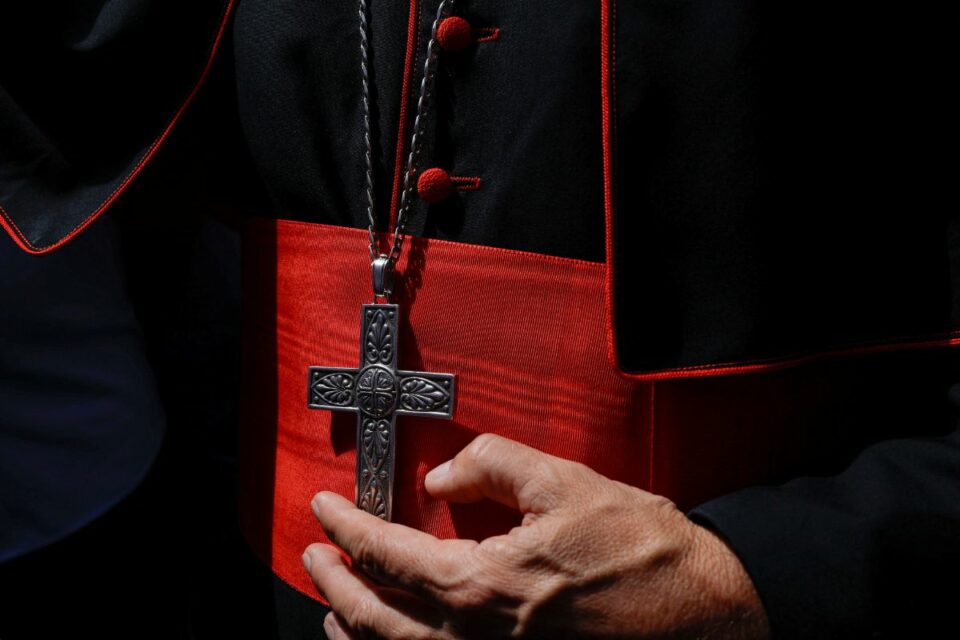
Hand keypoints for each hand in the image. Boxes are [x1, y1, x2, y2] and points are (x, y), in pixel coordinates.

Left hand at [304, 433, 769, 638]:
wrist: (703, 610)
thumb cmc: (639, 547)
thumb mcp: (564, 482)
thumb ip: (492, 463)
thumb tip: (442, 473)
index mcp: (483, 583)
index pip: (388, 554)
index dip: (346, 529)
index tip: (322, 510)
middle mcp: (477, 637)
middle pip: (378, 617)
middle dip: (334, 584)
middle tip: (312, 556)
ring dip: (356, 629)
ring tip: (334, 608)